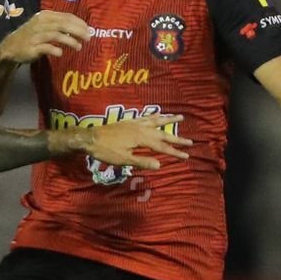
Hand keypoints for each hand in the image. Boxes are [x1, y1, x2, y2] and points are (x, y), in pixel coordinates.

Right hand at [0, 11, 90, 63]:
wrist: (10, 48)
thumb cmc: (31, 37)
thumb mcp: (44, 26)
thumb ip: (59, 26)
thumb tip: (79, 29)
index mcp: (45, 16)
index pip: (66, 16)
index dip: (79, 22)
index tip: (89, 29)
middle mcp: (41, 23)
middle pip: (63, 24)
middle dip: (78, 30)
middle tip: (88, 37)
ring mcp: (36, 35)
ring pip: (57, 35)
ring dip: (70, 41)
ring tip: (79, 47)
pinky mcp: (32, 47)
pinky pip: (47, 47)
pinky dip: (55, 50)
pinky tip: (61, 53)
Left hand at [62, 113, 190, 169]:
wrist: (90, 138)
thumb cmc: (106, 151)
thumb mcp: (124, 160)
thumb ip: (142, 161)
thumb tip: (159, 165)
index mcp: (141, 139)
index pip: (162, 147)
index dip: (174, 152)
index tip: (186, 156)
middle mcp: (141, 128)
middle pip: (163, 133)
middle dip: (177, 138)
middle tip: (190, 141)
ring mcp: (135, 123)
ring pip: (156, 121)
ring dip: (169, 120)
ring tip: (181, 116)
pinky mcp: (129, 122)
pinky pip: (146, 117)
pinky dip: (154, 116)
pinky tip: (158, 114)